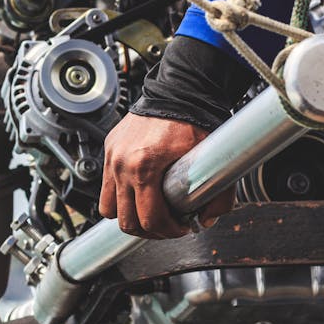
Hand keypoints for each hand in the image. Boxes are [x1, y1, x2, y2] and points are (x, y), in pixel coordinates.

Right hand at [99, 112, 234, 238]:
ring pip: (109, 208)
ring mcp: (112, 156)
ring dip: (129, 215)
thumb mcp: (209, 161)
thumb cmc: (194, 121)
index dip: (168, 231)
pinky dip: (121, 196)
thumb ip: (217, 196)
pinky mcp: (110, 149)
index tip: (181, 227)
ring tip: (149, 212)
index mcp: (144, 167)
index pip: (149, 219)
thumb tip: (206, 219)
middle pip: (126, 221)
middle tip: (166, 225)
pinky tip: (141, 192)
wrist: (180, 91)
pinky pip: (107, 186)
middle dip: (149, 229)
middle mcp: (122, 164)